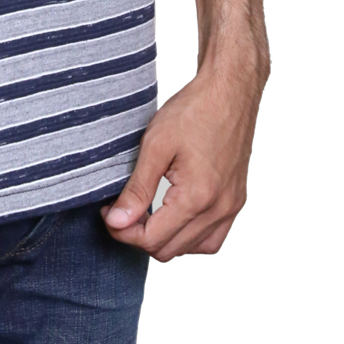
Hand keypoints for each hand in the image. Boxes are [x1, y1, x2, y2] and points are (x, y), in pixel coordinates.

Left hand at [101, 48, 267, 260]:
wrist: (229, 93)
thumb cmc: (192, 112)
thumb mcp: (155, 146)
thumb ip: (137, 189)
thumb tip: (117, 222)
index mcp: (197, 199)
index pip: (152, 240)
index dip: (123, 230)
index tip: (108, 212)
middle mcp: (218, 211)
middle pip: (169, 250)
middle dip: (139, 236)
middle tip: (121, 210)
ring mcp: (230, 209)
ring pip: (191, 249)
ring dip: (164, 238)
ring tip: (144, 211)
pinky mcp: (235, 202)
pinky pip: (211, 238)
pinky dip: (188, 235)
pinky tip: (171, 215)